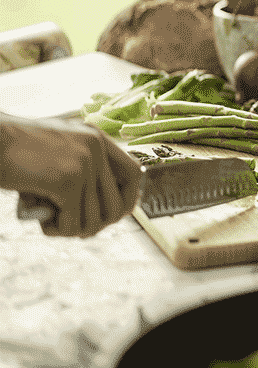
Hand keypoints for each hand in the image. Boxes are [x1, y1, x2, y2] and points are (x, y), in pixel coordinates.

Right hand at [1, 115, 142, 237]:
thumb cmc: (14, 151)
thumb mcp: (56, 150)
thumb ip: (80, 167)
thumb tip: (105, 210)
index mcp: (96, 137)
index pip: (133, 173)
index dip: (127, 200)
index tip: (110, 216)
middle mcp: (96, 147)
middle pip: (118, 204)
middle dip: (96, 224)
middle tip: (72, 225)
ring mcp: (84, 162)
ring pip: (95, 219)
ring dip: (72, 229)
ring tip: (51, 219)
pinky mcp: (68, 179)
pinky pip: (73, 223)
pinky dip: (57, 230)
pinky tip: (42, 220)